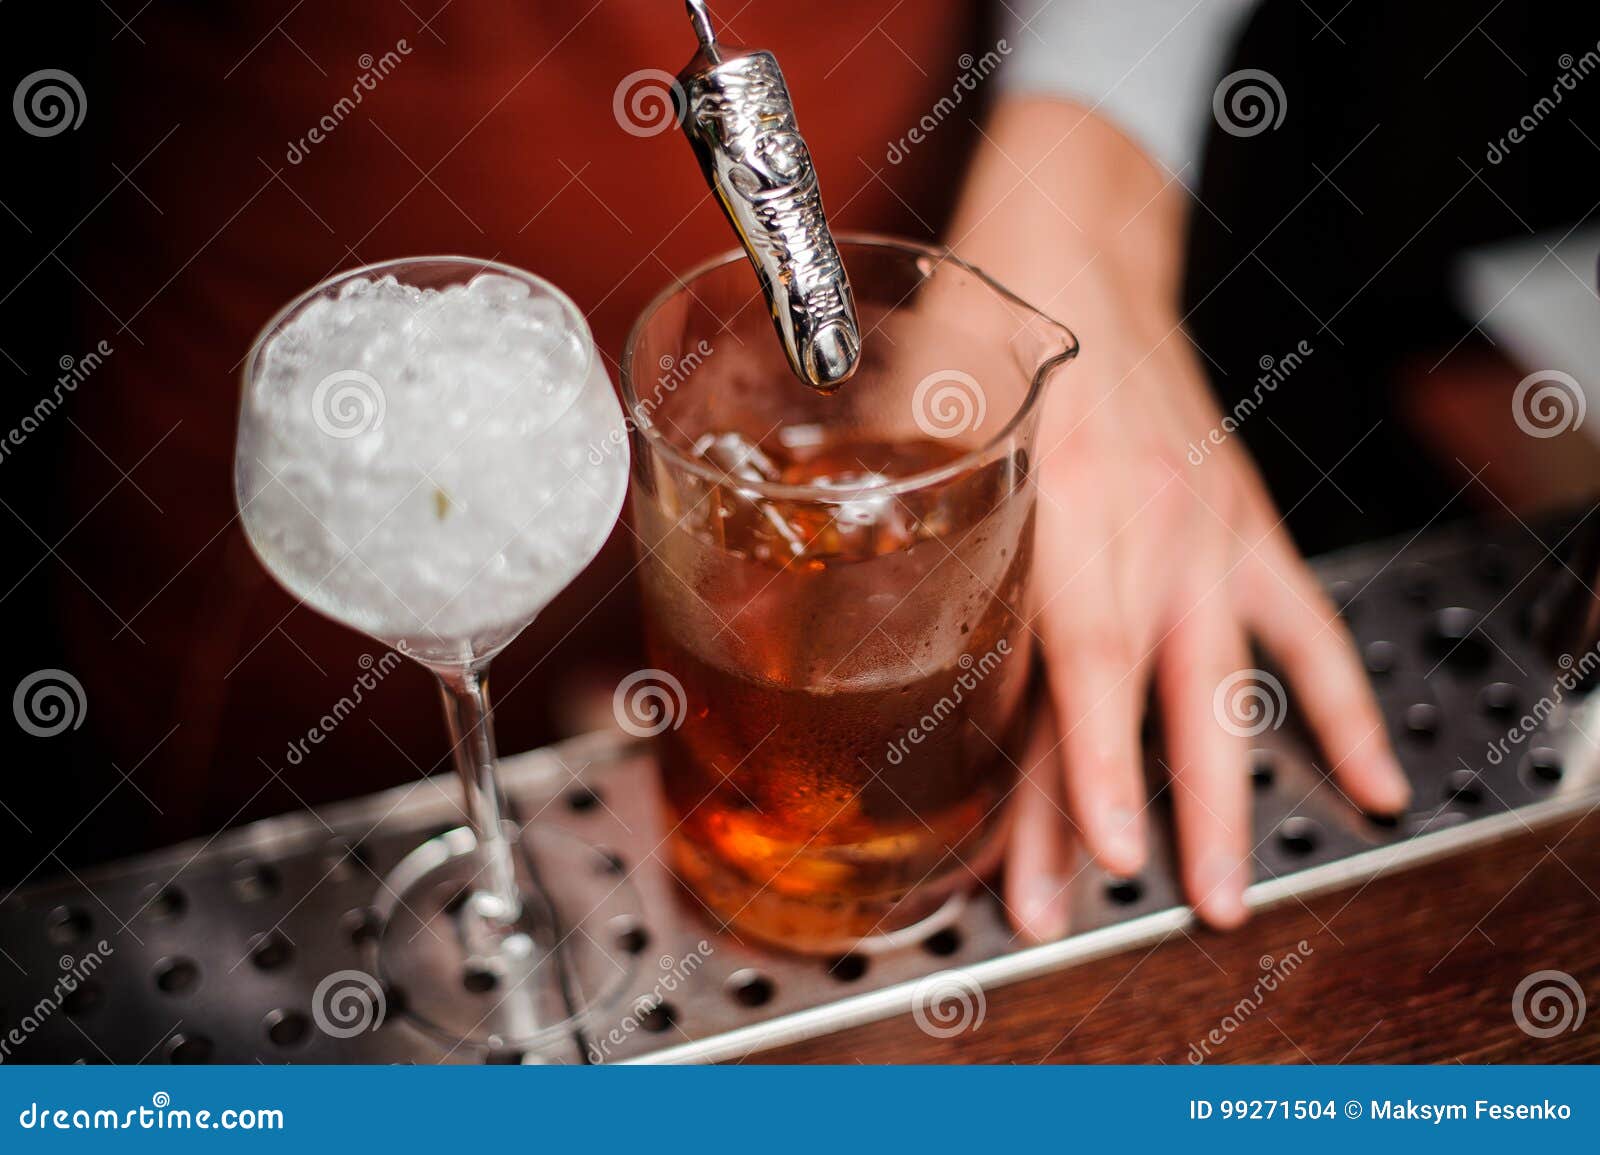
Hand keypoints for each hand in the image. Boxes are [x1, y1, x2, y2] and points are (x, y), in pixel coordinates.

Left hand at [948, 98, 1411, 936]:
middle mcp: (1146, 520)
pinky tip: (1368, 778)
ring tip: (1228, 893)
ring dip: (1230, 794)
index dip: (1087, 763)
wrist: (1073, 250)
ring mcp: (1207, 527)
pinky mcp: (1243, 524)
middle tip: (1151, 909)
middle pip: (1157, 693)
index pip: (1081, 654)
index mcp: (1058, 494)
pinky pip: (1306, 627)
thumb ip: (891, 534)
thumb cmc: (981, 326)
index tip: (1099, 853)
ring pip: (1231, 681)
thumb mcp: (913, 422)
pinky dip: (1343, 706)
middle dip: (1155, 813)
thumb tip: (815, 628)